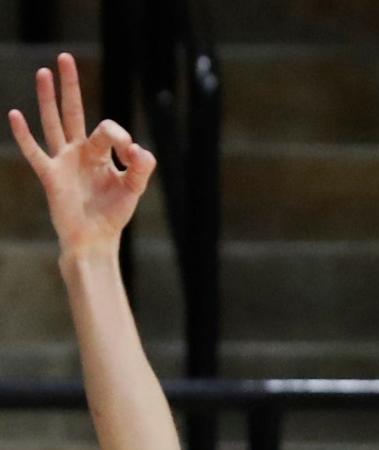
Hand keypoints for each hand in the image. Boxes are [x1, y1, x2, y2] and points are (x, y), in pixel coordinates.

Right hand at [8, 52, 154, 255]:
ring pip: (53, 123)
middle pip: (73, 111)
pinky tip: (15, 114)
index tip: (131, 156)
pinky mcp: (51, 177)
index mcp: (100, 153)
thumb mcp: (133, 190)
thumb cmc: (113, 216)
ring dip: (48, 98)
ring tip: (44, 73)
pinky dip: (24, 135)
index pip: (107, 129)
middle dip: (70, 86)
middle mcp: (79, 152)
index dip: (121, 136)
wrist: (96, 241)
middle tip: (65, 57)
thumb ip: (142, 168)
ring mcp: (63, 162)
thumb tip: (139, 149)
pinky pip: (34, 152)